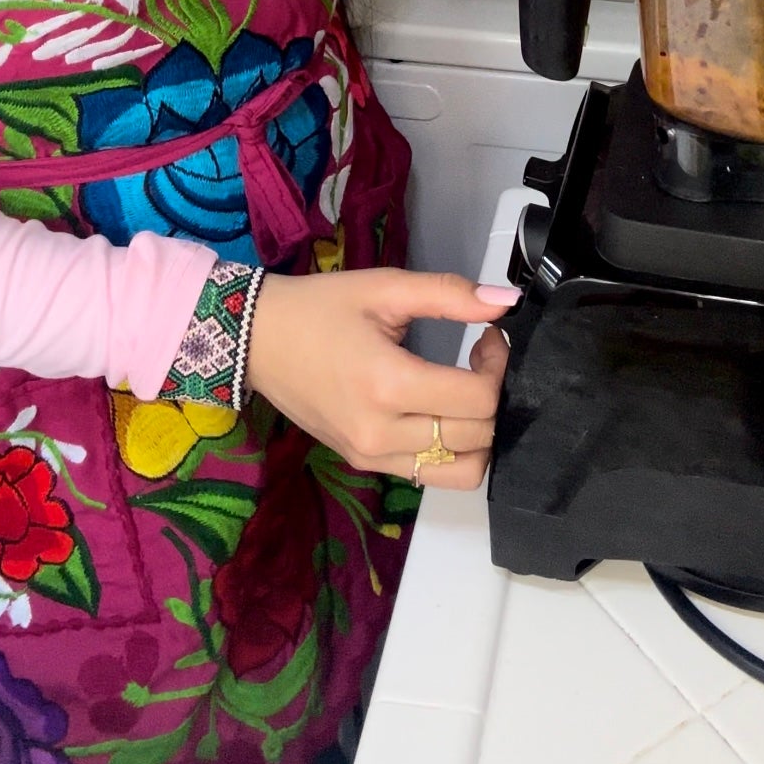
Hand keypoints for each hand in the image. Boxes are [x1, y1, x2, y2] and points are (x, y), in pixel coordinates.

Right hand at [245, 268, 514, 487]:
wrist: (257, 340)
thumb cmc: (320, 308)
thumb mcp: (385, 288)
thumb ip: (450, 294)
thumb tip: (506, 301)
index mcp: (387, 385)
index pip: (477, 400)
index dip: (497, 366)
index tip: (487, 336)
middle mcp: (381, 433)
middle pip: (476, 437)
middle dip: (493, 394)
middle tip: (479, 356)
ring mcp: (372, 456)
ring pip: (461, 471)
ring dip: (479, 433)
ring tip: (464, 391)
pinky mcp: (365, 465)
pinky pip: (430, 476)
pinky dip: (451, 450)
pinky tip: (441, 410)